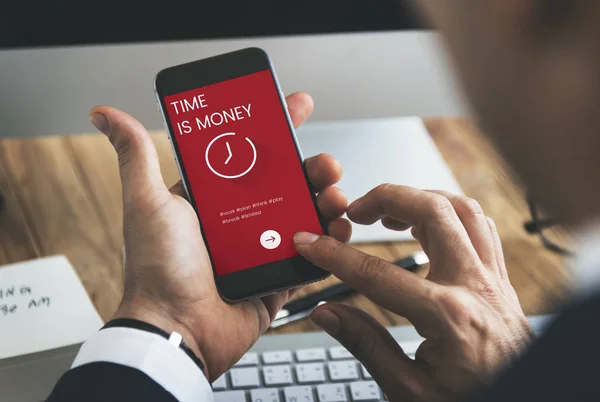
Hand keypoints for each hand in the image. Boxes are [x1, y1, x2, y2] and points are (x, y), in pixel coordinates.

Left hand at [89, 92, 351, 379]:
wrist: (176, 330)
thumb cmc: (158, 269)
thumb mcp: (147, 202)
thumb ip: (137, 156)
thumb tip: (106, 114)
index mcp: (212, 199)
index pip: (249, 154)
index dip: (275, 129)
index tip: (295, 106)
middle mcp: (237, 221)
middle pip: (285, 183)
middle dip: (311, 167)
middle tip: (325, 164)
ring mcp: (259, 249)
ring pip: (303, 214)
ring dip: (324, 200)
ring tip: (334, 196)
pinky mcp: (275, 278)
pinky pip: (309, 254)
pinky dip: (328, 241)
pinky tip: (337, 229)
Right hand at [294, 185, 533, 401]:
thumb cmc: (471, 401)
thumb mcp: (409, 389)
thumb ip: (366, 345)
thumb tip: (327, 313)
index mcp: (448, 317)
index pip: (377, 273)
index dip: (334, 255)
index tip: (311, 243)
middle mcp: (474, 286)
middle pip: (432, 212)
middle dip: (386, 198)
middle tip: (357, 210)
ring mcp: (493, 279)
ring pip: (462, 208)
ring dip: (421, 198)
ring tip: (389, 212)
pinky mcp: (500, 279)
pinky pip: (480, 226)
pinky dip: (450, 213)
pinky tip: (427, 224)